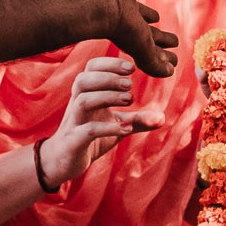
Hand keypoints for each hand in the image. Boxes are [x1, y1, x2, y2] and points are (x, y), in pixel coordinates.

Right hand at [44, 53, 156, 187]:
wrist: (63, 161)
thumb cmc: (88, 137)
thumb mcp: (115, 126)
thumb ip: (136, 120)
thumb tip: (162, 117)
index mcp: (85, 94)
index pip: (91, 68)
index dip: (109, 64)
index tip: (132, 67)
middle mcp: (76, 104)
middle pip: (83, 80)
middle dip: (108, 78)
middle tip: (131, 84)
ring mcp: (73, 123)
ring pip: (82, 101)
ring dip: (107, 97)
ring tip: (129, 100)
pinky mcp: (74, 142)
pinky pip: (87, 131)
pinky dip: (107, 128)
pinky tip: (126, 128)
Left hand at [82, 0, 177, 78]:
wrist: (99, 0)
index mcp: (122, 4)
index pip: (137, 12)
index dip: (147, 14)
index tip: (156, 17)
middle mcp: (128, 24)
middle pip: (146, 34)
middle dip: (159, 39)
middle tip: (172, 42)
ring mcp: (133, 39)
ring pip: (151, 52)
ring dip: (163, 56)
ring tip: (175, 62)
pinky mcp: (139, 52)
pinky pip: (153, 64)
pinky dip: (162, 68)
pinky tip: (170, 72)